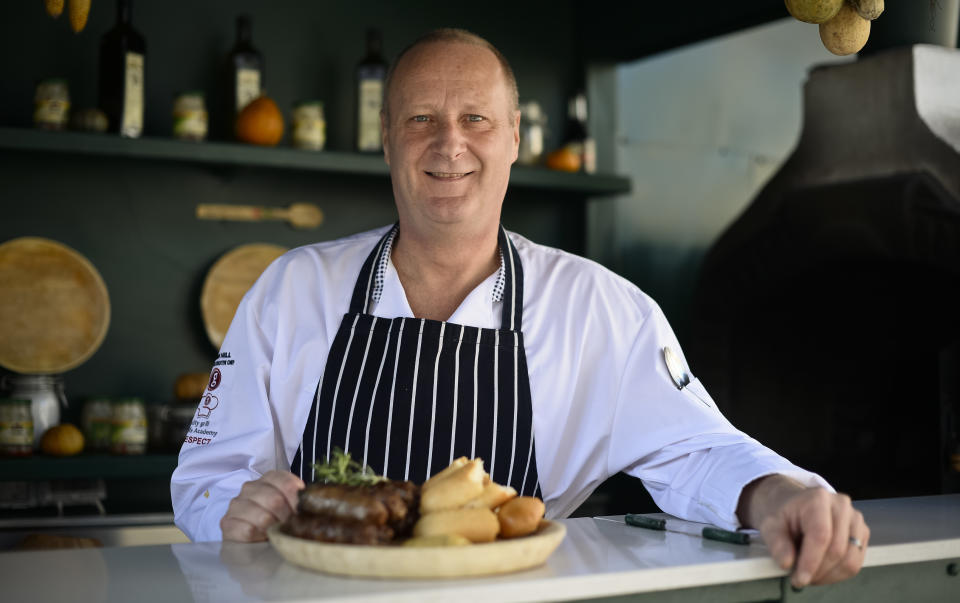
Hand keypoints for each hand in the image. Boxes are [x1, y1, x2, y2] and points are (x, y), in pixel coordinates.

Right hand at [220, 470, 304, 541]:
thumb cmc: (278, 522)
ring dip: (273, 530)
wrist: (254, 542)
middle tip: (287, 527)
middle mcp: (251, 487)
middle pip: (275, 500)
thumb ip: (301, 501)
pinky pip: (248, 530)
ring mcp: (237, 504)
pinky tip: (261, 538)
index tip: (299, 513)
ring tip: (274, 533)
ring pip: (262, 516)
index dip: (296, 501)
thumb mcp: (293, 507)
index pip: (287, 483)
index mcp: (270, 479)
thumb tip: (312, 503)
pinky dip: (259, 537)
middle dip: (286, 518)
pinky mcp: (228, 523)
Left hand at [737, 475, 869, 588]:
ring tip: (810, 575)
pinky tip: (822, 571)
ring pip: (850, 560)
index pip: (820, 535)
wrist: (794, 506)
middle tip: (800, 579)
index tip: (799, 579)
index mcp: (817, 499)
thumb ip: (777, 544)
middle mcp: (841, 506)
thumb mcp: (770, 525)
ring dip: (828, 575)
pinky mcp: (862, 533)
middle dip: (818, 572)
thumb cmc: (784, 515)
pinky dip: (838, 573)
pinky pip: (856, 563)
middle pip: (837, 550)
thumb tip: (786, 563)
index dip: (811, 561)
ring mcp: (855, 519)